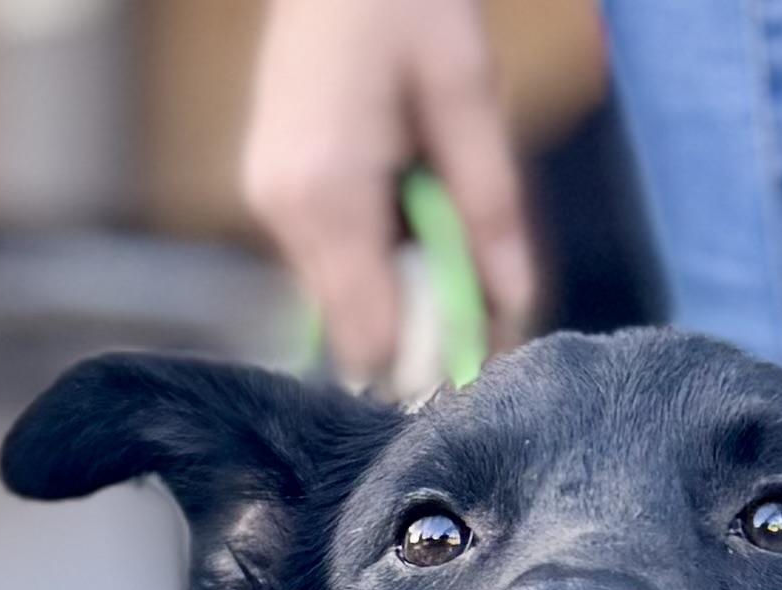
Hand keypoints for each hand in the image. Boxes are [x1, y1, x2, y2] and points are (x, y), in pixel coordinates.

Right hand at [242, 0, 536, 380]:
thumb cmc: (408, 2)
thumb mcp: (469, 95)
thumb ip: (490, 208)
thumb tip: (515, 308)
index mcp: (326, 192)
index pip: (366, 336)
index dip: (425, 362)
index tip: (482, 360)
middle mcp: (281, 208)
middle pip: (352, 327)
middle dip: (418, 324)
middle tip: (481, 289)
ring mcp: (266, 199)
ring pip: (340, 295)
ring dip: (399, 283)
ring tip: (443, 220)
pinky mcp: (270, 188)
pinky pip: (329, 256)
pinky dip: (375, 252)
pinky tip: (407, 200)